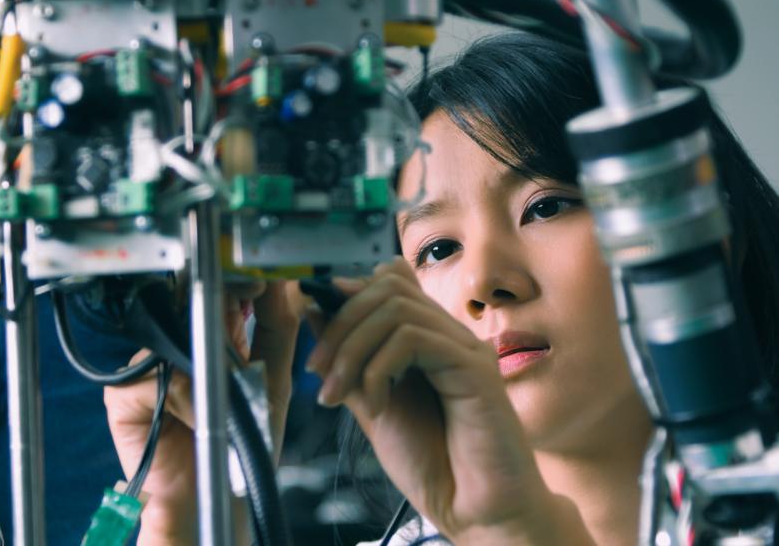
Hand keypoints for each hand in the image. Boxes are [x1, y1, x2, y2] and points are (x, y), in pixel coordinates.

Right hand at [104, 280, 299, 545]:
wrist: (219, 494)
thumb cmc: (245, 440)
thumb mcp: (273, 374)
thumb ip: (278, 324)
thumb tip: (280, 279)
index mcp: (210, 334)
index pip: (214, 289)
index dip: (235, 282)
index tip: (259, 284)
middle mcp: (175, 344)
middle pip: (186, 303)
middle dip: (218, 316)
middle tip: (242, 337)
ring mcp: (147, 366)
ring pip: (170, 339)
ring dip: (203, 367)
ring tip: (222, 400)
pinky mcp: (124, 393)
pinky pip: (150, 377)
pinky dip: (179, 397)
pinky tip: (196, 418)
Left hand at [306, 258, 591, 544]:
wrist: (474, 511)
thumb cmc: (432, 464)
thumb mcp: (373, 405)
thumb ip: (351, 360)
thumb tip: (316, 311)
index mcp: (428, 340)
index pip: (391, 280)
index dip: (348, 295)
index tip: (319, 335)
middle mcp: (450, 336)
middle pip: (388, 287)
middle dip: (341, 323)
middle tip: (318, 369)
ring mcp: (465, 348)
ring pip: (397, 308)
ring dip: (353, 348)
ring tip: (338, 394)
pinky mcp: (475, 368)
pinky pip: (414, 339)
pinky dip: (379, 369)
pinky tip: (378, 407)